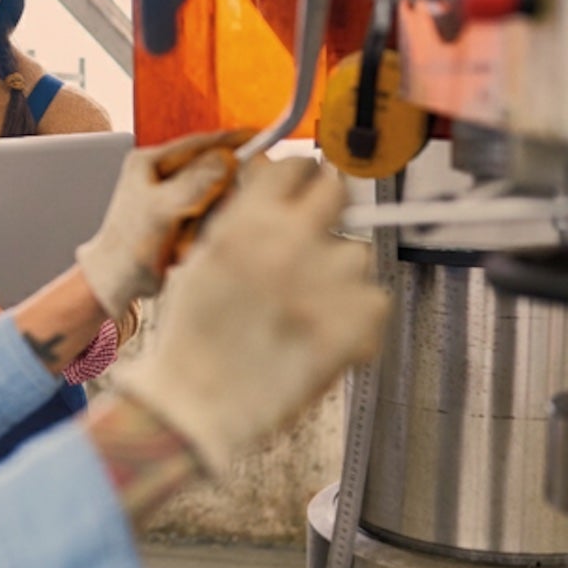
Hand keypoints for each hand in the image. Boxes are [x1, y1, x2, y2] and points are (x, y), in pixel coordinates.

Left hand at [76, 130, 249, 317]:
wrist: (116, 282)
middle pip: (212, 167)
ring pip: (214, 193)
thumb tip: (226, 159)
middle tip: (216, 213)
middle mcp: (161, 172)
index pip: (201, 143)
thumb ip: (193, 185)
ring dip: (211, 216)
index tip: (263, 138)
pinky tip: (187, 244)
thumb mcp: (161, 212)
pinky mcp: (181, 213)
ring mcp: (172, 192)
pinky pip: (209, 213)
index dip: (234, 140)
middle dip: (220, 191)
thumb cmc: (128, 249)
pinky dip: (205, 228)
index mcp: (150, 161)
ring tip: (187, 238)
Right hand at [113, 158, 389, 474]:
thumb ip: (241, 220)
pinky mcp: (354, 321)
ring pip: (357, 253)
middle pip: (338, 192)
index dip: (301, 179)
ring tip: (305, 310)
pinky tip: (322, 335)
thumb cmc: (192, 337)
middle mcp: (289, 240)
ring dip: (338, 275)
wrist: (196, 402)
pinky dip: (356, 318)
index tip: (303, 191)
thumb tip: (271, 183)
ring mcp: (326, 280)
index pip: (297, 166)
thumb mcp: (201, 260)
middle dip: (329, 212)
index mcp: (247, 221)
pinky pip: (375, 300)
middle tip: (313, 244)